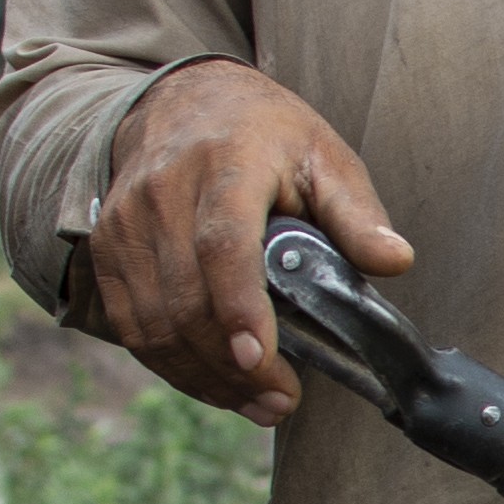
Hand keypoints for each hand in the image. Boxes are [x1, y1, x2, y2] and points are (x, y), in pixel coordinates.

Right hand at [84, 62, 413, 423]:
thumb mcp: (323, 155)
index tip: (260, 357)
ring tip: (258, 403)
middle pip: (186, 297)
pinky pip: (132, 324)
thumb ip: (357, 213)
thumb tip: (395, 261)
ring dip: (204, 377)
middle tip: (282, 400)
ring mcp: (127, 223)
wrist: (181, 100)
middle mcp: (164, 192)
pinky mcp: (108, 249)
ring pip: (154, 322)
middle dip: (233, 365)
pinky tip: (217, 385)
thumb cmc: (264, 133)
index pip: (222, 243)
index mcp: (225, 164)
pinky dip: (173, 366)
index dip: (239, 306)